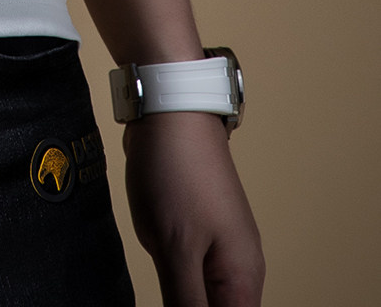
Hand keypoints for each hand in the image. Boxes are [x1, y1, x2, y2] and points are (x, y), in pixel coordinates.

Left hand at [123, 113, 263, 304]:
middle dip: (186, 304)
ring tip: (159, 255)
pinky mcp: (201, 229)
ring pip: (203, 294)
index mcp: (243, 281)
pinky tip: (155, 247)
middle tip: (164, 272)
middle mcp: (241, 268)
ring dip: (178, 292)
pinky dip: (174, 270)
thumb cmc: (176, 173)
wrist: (170, 111)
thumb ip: (187, 303)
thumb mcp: (175, 249)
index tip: (173, 296)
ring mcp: (222, 247)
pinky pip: (192, 268)